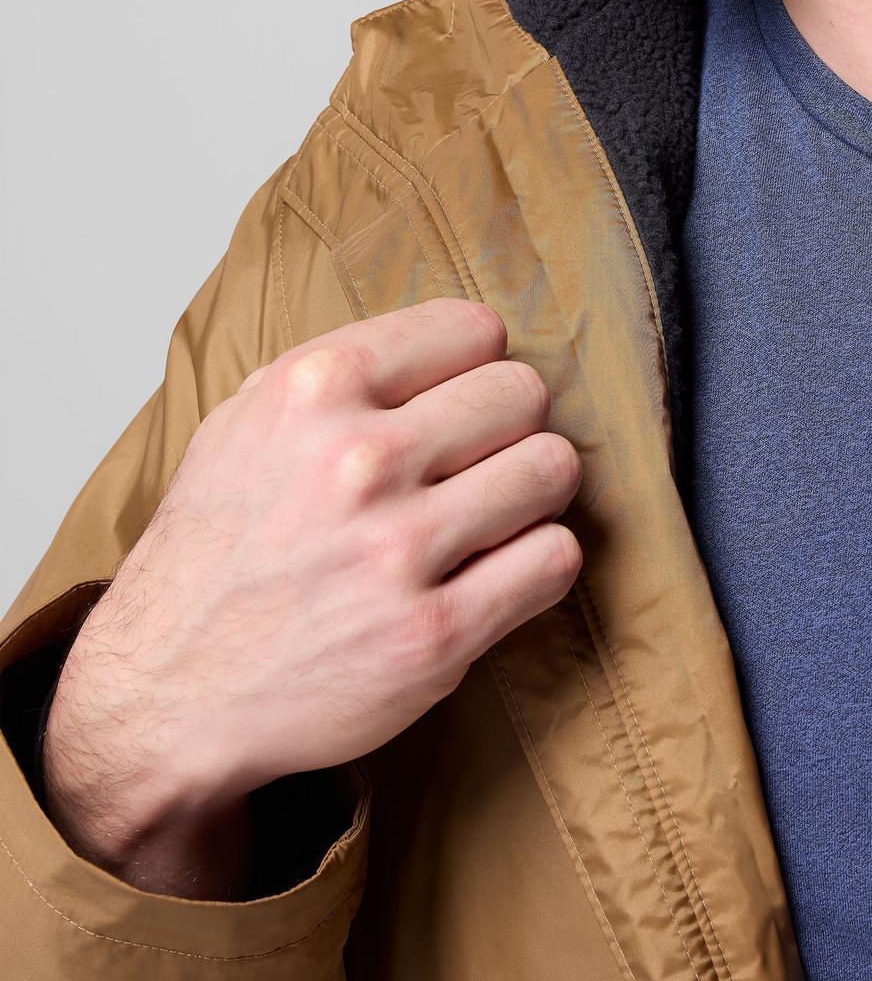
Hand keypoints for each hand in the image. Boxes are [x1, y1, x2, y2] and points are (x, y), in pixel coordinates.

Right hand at [43, 299, 582, 896]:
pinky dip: (540, 561)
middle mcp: (358, 460)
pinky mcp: (434, 634)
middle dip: (512, 425)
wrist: (165, 693)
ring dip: (534, 491)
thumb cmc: (216, 555)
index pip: (473, 330)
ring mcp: (398, 550)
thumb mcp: (246, 424)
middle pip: (523, 393)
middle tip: (483, 461)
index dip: (477, 365)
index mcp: (313, 389)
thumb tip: (456, 343)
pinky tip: (499, 569)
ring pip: (553, 468)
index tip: (464, 396)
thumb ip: (343, 373)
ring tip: (495, 514)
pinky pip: (554, 558)